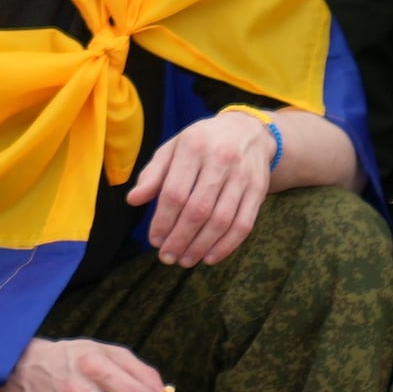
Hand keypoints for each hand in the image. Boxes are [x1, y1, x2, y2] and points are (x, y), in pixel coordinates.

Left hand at [130, 109, 276, 268]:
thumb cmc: (201, 143)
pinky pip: (244, 224)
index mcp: (193, 147)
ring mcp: (243, 175)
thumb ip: (153, 174)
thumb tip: (133, 200)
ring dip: (201, 246)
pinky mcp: (259, 190)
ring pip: (221, 220)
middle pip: (198, 209)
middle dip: (180, 239)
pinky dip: (226, 246)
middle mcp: (220, 159)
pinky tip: (210, 257)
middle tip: (167, 257)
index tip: (154, 240)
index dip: (163, 221)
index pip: (175, 192)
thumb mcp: (173, 148)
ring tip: (185, 260)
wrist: (247, 131)